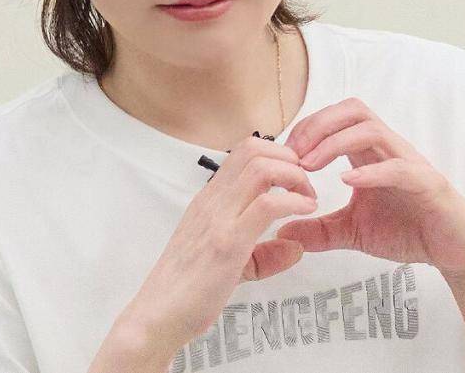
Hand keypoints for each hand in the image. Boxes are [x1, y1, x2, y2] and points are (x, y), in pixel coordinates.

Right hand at [126, 136, 318, 352]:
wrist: (157, 316)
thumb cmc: (187, 291)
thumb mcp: (230, 264)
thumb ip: (263, 254)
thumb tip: (295, 247)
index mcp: (210, 200)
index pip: (243, 152)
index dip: (276, 155)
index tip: (294, 177)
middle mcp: (212, 201)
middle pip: (254, 149)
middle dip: (289, 158)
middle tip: (305, 184)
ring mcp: (218, 219)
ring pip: (261, 168)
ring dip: (294, 176)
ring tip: (307, 197)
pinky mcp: (227, 243)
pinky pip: (267, 205)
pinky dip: (294, 202)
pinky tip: (304, 212)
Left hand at [276, 97, 464, 276]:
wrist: (455, 251)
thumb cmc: (408, 231)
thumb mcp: (353, 231)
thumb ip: (320, 230)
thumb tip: (282, 231)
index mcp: (370, 152)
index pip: (336, 118)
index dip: (307, 128)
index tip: (284, 153)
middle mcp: (389, 149)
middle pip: (353, 109)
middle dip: (318, 124)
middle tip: (293, 153)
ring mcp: (410, 163)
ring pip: (373, 130)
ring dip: (335, 142)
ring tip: (310, 165)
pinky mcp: (428, 184)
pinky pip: (399, 168)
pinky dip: (371, 172)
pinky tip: (348, 182)